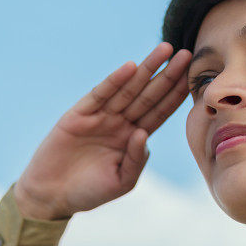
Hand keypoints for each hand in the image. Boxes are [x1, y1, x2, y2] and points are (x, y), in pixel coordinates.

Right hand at [13, 42, 191, 220]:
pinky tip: (130, 67)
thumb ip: (136, 159)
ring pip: (128, 89)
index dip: (175, 95)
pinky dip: (114, 81)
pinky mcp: (78, 115)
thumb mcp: (121, 181)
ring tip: (165, 50)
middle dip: (167, 75)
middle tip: (186, 54)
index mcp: (133, 138)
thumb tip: (143, 132)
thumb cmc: (89, 192)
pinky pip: (100, 95)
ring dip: (146, 69)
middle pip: (148, 95)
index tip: (193, 77)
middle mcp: (120, 123)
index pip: (159, 112)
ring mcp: (100, 117)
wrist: (52, 195)